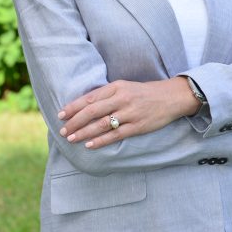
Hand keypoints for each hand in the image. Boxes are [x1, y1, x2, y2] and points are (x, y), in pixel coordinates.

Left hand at [57, 76, 198, 149]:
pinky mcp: (137, 126)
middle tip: (62, 130)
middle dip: (74, 121)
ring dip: (84, 132)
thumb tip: (84, 105)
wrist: (170, 97)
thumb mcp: (125, 87)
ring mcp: (130, 113)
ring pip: (102, 124)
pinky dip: (101, 140)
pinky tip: (89, 145)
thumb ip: (107, 94)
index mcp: (117, 86)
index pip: (90, 97)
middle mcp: (122, 98)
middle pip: (92, 111)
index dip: (73, 107)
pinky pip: (115, 135)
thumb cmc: (144, 92)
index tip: (60, 115)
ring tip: (71, 139)